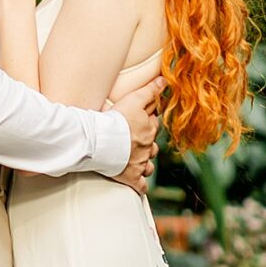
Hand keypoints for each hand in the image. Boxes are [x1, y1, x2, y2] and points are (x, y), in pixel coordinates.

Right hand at [109, 69, 162, 195]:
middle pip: (152, 147)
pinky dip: (141, 186)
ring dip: (145, 164)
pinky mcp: (131, 177)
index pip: (154, 125)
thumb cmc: (116, 119)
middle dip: (147, 145)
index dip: (148, 123)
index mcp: (149, 129)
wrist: (101, 141)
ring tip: (137, 161)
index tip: (141, 122)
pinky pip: (141, 186)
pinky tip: (139, 185)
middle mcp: (147, 147)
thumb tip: (164, 81)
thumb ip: (150, 90)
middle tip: (135, 142)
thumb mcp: (134, 99)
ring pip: (149, 166)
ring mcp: (140, 163)